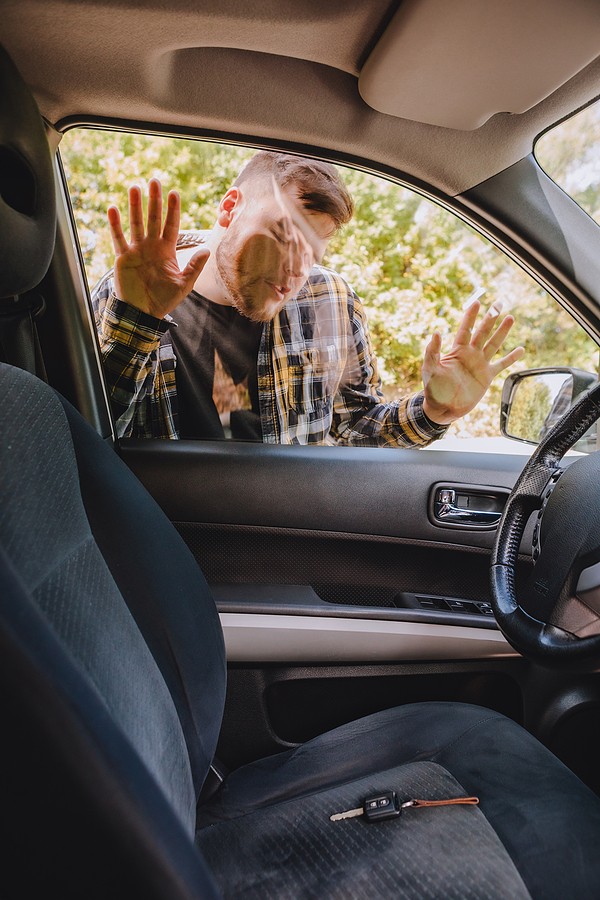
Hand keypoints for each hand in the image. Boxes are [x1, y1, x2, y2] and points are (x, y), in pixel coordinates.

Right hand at [107, 178, 209, 317]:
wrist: (143, 313)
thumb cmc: (164, 299)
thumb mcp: (184, 284)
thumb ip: (195, 266)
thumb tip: (207, 249)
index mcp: (167, 250)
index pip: (171, 225)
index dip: (173, 209)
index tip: (174, 193)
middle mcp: (152, 246)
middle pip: (153, 218)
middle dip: (154, 200)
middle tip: (154, 180)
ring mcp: (137, 250)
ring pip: (136, 223)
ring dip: (135, 206)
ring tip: (134, 187)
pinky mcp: (123, 258)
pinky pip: (118, 238)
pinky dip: (115, 224)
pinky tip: (113, 209)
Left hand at [421, 300, 524, 424]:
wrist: (443, 408)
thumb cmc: (433, 389)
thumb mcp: (430, 369)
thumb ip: (432, 352)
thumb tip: (436, 332)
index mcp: (457, 351)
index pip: (465, 329)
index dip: (470, 316)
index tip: (477, 302)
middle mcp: (470, 354)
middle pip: (483, 332)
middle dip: (491, 318)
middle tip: (499, 303)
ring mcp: (480, 364)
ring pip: (494, 344)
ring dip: (502, 332)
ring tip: (510, 318)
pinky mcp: (487, 376)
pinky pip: (502, 365)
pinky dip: (511, 358)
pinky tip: (520, 349)